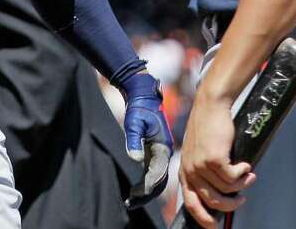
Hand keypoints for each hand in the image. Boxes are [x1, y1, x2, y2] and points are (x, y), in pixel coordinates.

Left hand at [120, 73, 174, 208]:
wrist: (144, 94)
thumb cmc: (139, 106)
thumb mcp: (134, 121)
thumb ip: (134, 140)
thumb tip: (135, 159)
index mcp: (163, 146)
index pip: (158, 172)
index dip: (148, 186)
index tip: (137, 195)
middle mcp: (164, 151)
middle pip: (160, 179)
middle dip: (147, 193)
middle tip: (131, 202)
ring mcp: (160, 152)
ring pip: (157, 177)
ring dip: (146, 190)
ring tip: (132, 200)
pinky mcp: (155, 151)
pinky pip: (153, 171)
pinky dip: (146, 182)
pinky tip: (136, 190)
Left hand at [178, 89, 255, 228]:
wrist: (210, 106)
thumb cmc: (207, 128)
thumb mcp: (199, 152)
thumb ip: (204, 172)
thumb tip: (221, 193)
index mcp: (185, 171)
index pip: (191, 203)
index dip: (203, 218)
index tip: (214, 226)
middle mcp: (190, 170)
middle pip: (213, 201)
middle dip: (231, 204)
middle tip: (242, 198)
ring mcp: (201, 165)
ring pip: (227, 189)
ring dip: (242, 185)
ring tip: (248, 176)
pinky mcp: (214, 159)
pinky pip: (234, 178)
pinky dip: (243, 174)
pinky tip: (245, 165)